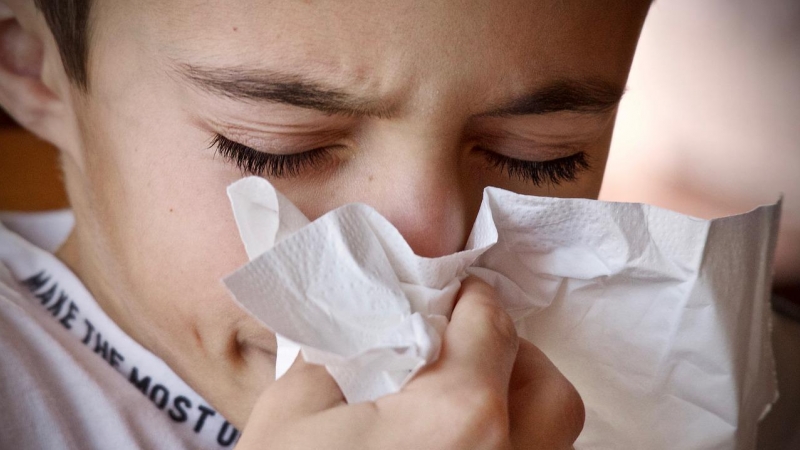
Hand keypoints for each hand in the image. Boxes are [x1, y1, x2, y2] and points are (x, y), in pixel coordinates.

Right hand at [236, 277, 583, 448]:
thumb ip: (343, 351)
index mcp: (457, 416)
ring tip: (459, 401)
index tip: (454, 293)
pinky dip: (506, 445)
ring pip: (551, 438)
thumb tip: (373, 326)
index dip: (471, 298)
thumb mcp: (294, 411)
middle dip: (510, 354)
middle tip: (461, 348)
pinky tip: (454, 447)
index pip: (491, 325)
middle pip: (546, 386)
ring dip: (517, 405)